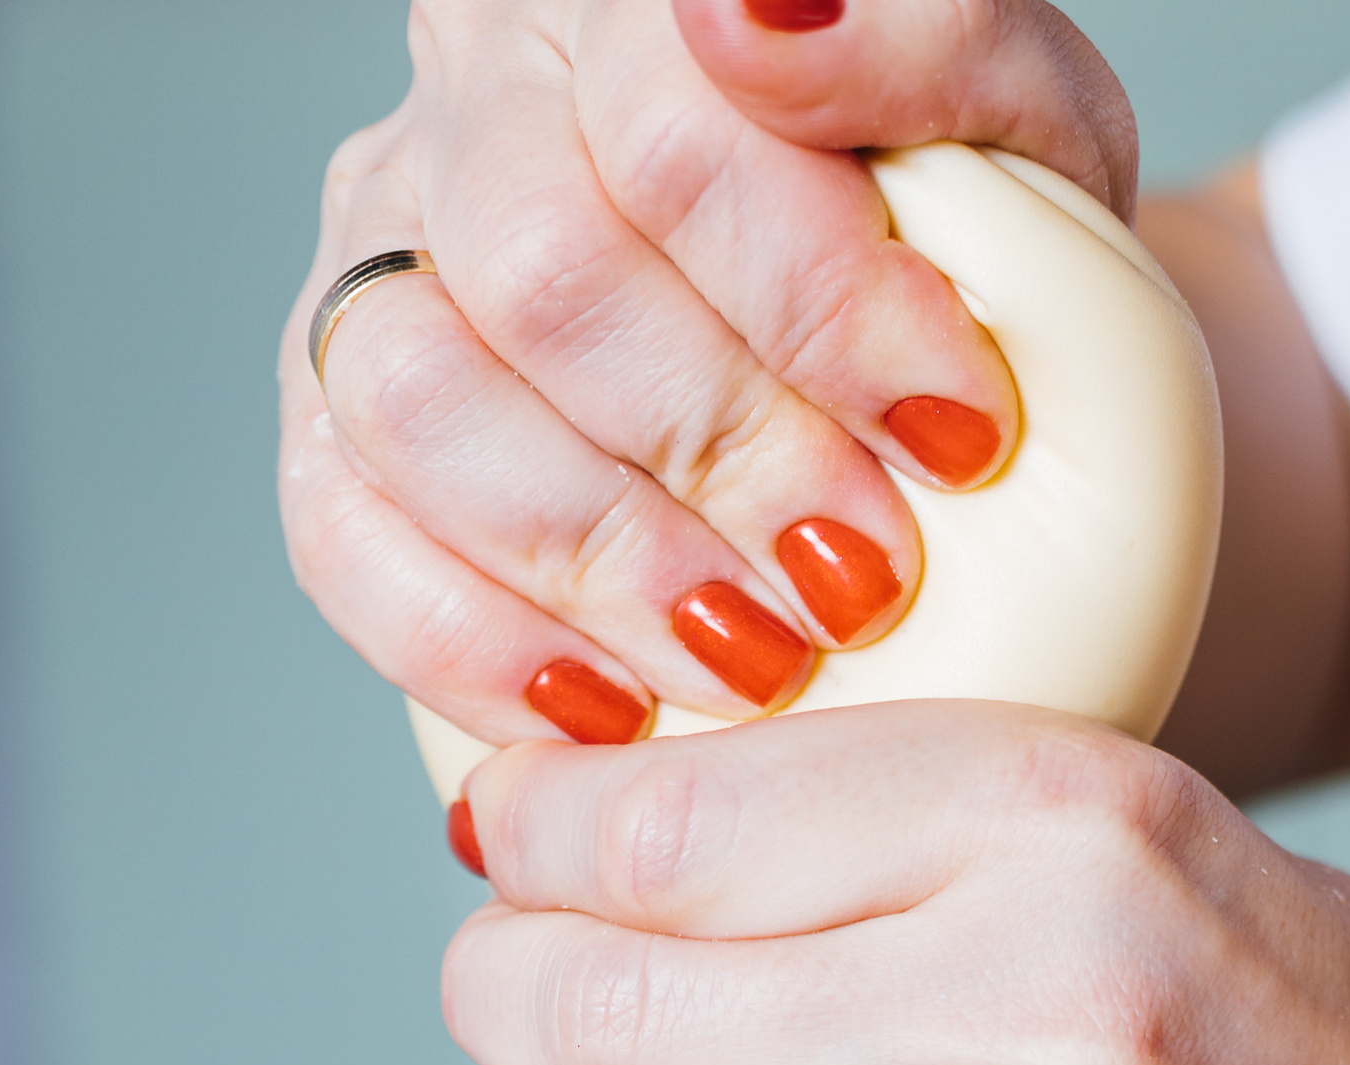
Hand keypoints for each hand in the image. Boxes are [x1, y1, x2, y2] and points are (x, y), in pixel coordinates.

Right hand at [278, 0, 1135, 748]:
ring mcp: (372, 254)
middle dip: (722, 455)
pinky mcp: (327, 420)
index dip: (816, 300)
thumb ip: (935, 48)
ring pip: (415, 398)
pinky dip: (475, 644)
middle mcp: (471, 88)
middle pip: (542, 272)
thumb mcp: (1021, 134)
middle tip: (858, 578)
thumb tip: (758, 18)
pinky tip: (608, 711)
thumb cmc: (956, 246)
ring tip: (752, 659)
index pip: (675, 128)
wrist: (874, 358)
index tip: (955, 433)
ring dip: (598, 559)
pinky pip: (339, 534)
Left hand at [444, 704, 1349, 1064]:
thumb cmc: (1305, 1033)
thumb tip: (618, 817)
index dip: (533, 837)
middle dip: (500, 1000)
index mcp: (1058, 821)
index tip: (512, 847)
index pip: (673, 818)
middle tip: (508, 997)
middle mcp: (1019, 1009)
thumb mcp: (1148, 826)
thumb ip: (907, 816)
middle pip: (602, 1004)